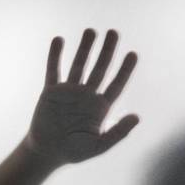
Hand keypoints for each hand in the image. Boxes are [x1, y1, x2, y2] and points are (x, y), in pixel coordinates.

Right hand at [26, 29, 138, 164]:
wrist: (48, 153)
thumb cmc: (75, 151)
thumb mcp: (99, 145)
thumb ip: (118, 132)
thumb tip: (137, 117)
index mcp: (101, 107)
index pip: (117, 84)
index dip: (125, 69)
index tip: (133, 53)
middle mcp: (87, 95)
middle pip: (100, 68)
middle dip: (107, 51)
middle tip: (114, 32)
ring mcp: (69, 91)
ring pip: (79, 64)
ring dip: (85, 48)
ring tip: (91, 30)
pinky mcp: (51, 91)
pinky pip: (54, 70)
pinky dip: (56, 55)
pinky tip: (59, 40)